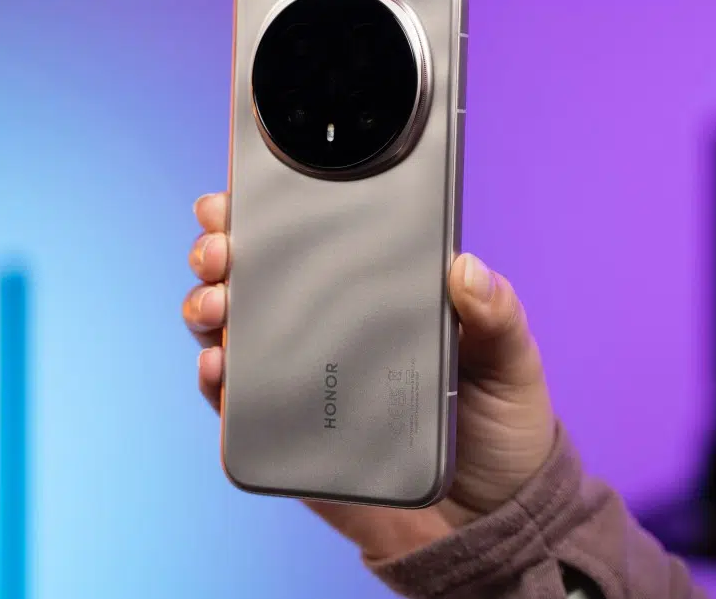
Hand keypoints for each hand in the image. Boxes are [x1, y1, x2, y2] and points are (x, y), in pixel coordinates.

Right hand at [183, 192, 556, 562]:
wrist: (485, 521)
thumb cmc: (497, 427)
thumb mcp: (509, 361)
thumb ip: (495, 316)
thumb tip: (467, 269)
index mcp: (374, 294)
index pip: (313, 239)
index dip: (266, 210)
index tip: (240, 193)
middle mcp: (327, 328)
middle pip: (255, 275)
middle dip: (221, 249)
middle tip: (221, 250)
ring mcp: (300, 376)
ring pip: (232, 328)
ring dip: (207, 305)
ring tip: (216, 304)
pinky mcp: (286, 429)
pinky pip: (235, 399)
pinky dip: (214, 376)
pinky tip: (218, 363)